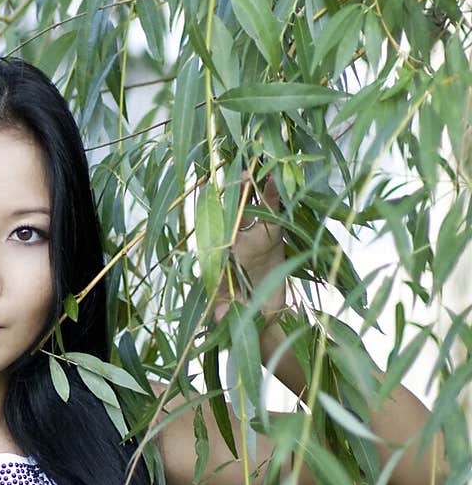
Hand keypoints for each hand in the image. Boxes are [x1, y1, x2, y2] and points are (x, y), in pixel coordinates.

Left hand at [213, 170, 285, 323]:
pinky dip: (274, 194)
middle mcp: (236, 238)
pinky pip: (274, 212)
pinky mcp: (274, 234)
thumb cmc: (240, 308)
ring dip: (252, 187)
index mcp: (222, 252)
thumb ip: (224, 310)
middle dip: (235, 192)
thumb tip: (218, 318)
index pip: (215, 227)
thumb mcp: (230, 308)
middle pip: (234, 210)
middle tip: (239, 173)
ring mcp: (254, 234)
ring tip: (256, 166)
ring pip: (252, 206)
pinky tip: (275, 176)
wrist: (264, 313)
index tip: (209, 190)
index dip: (213, 209)